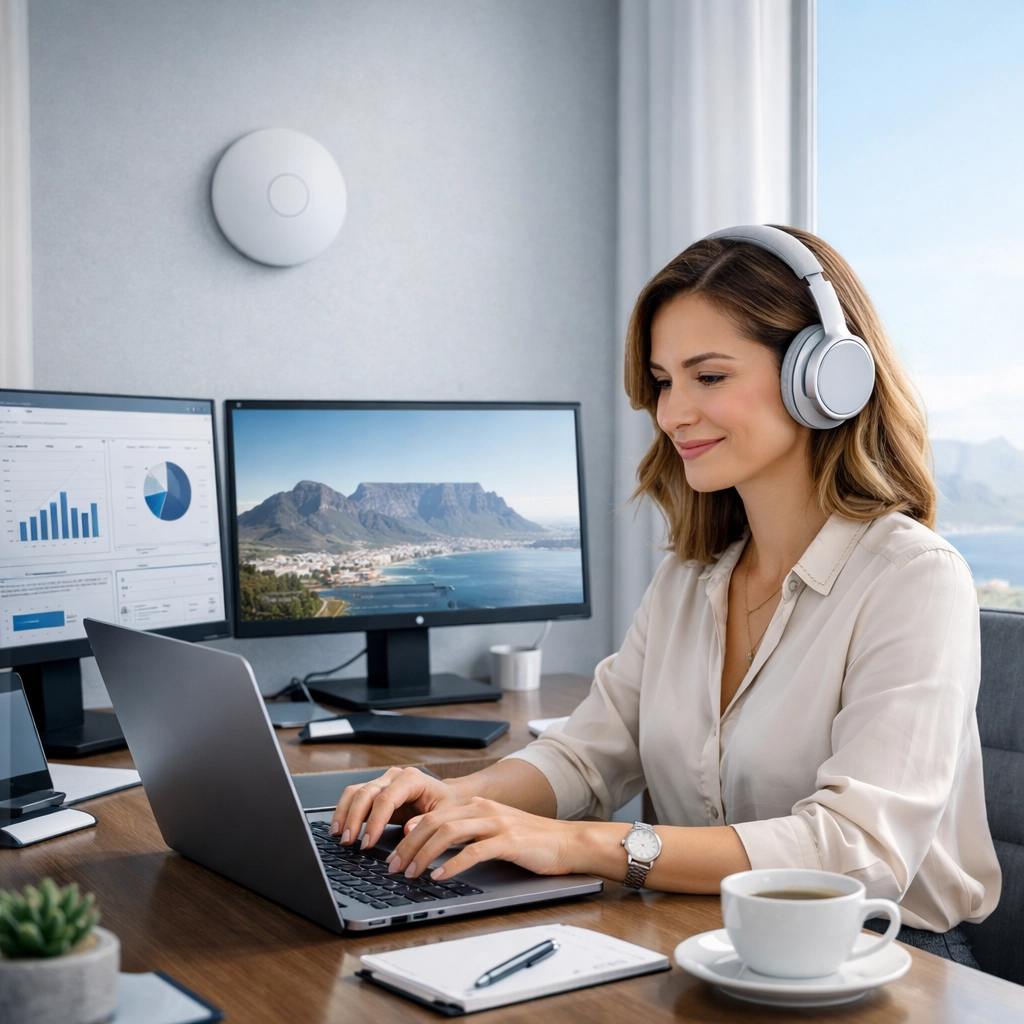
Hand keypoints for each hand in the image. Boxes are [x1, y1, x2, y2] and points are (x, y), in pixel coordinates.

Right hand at [330, 767, 463, 849]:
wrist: (448, 798)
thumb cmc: (447, 806)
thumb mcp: (445, 815)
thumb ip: (426, 822)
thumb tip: (407, 830)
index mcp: (412, 779)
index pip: (387, 798)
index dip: (375, 821)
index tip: (368, 842)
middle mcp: (394, 777)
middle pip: (366, 793)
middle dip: (355, 818)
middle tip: (349, 841)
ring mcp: (383, 781)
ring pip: (356, 792)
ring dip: (345, 814)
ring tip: (340, 836)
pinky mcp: (375, 791)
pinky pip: (354, 797)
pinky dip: (344, 811)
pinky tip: (340, 828)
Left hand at [385, 797, 584, 880]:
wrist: (568, 842)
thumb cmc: (530, 841)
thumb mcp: (493, 830)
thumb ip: (467, 834)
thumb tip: (432, 849)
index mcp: (476, 805)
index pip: (432, 815)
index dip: (408, 834)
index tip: (392, 854)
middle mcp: (483, 809)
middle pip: (434, 822)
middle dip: (408, 846)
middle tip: (394, 867)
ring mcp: (497, 823)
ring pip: (449, 833)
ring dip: (424, 854)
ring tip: (411, 873)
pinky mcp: (509, 840)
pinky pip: (474, 850)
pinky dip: (452, 864)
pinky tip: (440, 876)